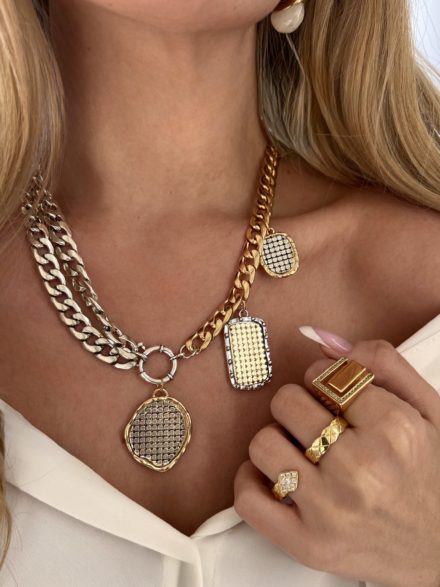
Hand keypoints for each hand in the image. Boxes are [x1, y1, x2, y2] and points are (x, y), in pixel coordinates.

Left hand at [233, 338, 439, 586]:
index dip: (323, 379)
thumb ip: (384, 364)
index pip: (322, 375)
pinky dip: (251, 481)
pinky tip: (277, 477)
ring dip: (277, 441)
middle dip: (299, 405)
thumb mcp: (430, 409)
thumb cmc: (435, 475)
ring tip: (302, 451)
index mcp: (394, 428)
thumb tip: (322, 338)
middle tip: (318, 423)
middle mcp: (361, 468)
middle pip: (287, 403)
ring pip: (263, 443)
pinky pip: (248, 498)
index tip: (332, 394)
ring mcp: (331, 510)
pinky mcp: (308, 545)